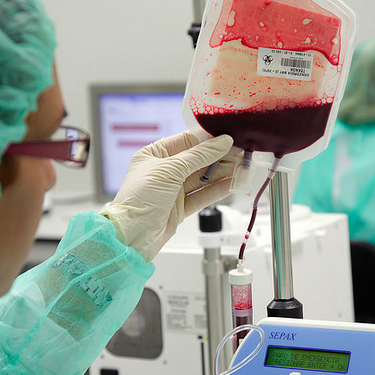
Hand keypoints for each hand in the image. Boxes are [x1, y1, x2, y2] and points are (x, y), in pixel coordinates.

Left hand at [102, 130, 235, 261]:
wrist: (132, 236)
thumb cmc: (140, 199)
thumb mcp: (170, 170)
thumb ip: (199, 156)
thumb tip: (222, 142)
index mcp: (154, 154)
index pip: (187, 141)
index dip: (209, 139)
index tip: (229, 137)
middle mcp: (164, 170)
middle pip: (198, 159)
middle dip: (220, 157)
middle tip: (242, 154)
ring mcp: (172, 190)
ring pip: (203, 178)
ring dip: (222, 173)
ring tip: (242, 168)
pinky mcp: (180, 207)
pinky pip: (203, 195)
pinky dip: (218, 190)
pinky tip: (232, 184)